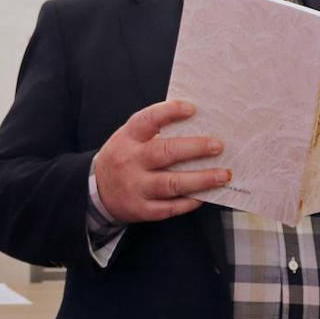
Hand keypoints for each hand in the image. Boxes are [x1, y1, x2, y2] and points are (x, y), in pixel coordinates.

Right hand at [93, 99, 229, 222]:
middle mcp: (130, 161)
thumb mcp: (128, 139)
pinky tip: (204, 196)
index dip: (169, 112)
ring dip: (201, 179)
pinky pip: (170, 207)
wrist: (97, 192)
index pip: (148, 120)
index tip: (192, 109)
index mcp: (127, 138)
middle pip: (165, 152)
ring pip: (171, 183)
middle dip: (195, 148)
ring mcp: (135, 187)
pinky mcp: (141, 209)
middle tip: (218, 146)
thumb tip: (195, 123)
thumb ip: (153, 131)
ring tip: (222, 174)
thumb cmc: (122, 158)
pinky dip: (189, 201)